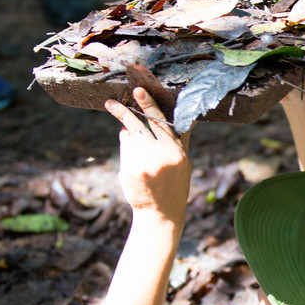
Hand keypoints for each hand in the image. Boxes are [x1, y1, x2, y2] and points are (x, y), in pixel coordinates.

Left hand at [105, 88, 190, 222]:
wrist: (161, 213)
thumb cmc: (174, 184)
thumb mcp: (184, 161)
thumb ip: (183, 138)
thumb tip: (192, 116)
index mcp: (176, 151)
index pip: (161, 121)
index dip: (148, 105)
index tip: (138, 91)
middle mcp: (161, 156)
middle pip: (140, 126)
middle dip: (125, 111)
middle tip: (111, 102)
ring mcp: (144, 164)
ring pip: (130, 137)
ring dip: (129, 133)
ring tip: (128, 130)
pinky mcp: (131, 171)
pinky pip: (124, 149)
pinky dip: (126, 146)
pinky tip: (134, 157)